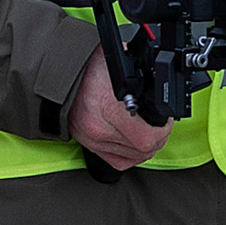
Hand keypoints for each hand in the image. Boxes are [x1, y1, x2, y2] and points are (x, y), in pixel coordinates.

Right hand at [66, 45, 170, 170]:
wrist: (60, 73)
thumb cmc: (88, 66)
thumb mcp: (120, 62)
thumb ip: (142, 74)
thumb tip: (161, 81)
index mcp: (108, 107)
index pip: (147, 138)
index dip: (163, 131)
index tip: (165, 121)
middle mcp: (99, 128)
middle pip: (144, 149)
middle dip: (159, 137)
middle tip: (161, 125)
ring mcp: (93, 140)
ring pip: (134, 157)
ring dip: (147, 146)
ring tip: (150, 132)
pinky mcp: (89, 145)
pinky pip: (119, 162)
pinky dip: (132, 155)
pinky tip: (136, 143)